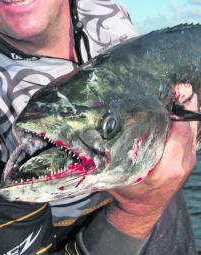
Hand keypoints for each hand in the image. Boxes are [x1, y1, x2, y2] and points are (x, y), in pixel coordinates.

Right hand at [106, 84, 197, 238]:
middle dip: (184, 103)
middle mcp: (182, 161)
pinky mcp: (189, 158)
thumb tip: (102, 127)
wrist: (143, 211)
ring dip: (187, 109)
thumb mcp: (118, 175)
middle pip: (189, 126)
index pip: (178, 131)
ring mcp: (188, 160)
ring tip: (178, 89)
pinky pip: (192, 133)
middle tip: (176, 83)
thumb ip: (114, 154)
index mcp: (166, 166)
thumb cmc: (128, 192)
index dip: (177, 109)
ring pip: (193, 129)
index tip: (174, 89)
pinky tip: (176, 106)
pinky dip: (186, 118)